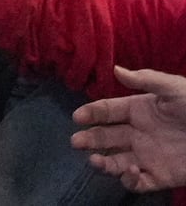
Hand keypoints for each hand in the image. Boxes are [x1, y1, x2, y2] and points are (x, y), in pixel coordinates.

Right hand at [72, 66, 185, 191]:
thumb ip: (146, 79)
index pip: (106, 111)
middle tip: (77, 142)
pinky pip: (138, 182)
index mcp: (137, 110)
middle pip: (105, 137)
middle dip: (89, 139)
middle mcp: (137, 134)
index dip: (91, 113)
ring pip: (115, 161)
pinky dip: (128, 180)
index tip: (77, 117)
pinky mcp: (159, 177)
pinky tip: (129, 172)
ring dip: (102, 163)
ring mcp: (146, 156)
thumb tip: (116, 69)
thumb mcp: (174, 88)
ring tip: (95, 161)